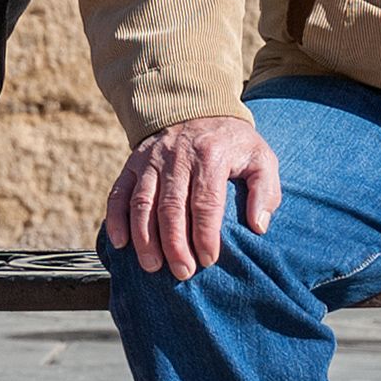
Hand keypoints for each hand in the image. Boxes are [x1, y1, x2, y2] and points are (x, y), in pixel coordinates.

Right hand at [103, 114, 280, 281]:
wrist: (196, 107)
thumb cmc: (232, 144)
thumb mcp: (261, 158)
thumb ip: (265, 192)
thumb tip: (258, 227)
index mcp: (211, 155)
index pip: (206, 202)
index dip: (205, 234)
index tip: (208, 260)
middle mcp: (177, 157)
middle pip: (171, 207)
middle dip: (174, 244)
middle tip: (182, 273)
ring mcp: (150, 160)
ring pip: (141, 203)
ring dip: (144, 238)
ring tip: (152, 267)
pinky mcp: (132, 163)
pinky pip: (118, 193)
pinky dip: (115, 219)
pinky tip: (119, 244)